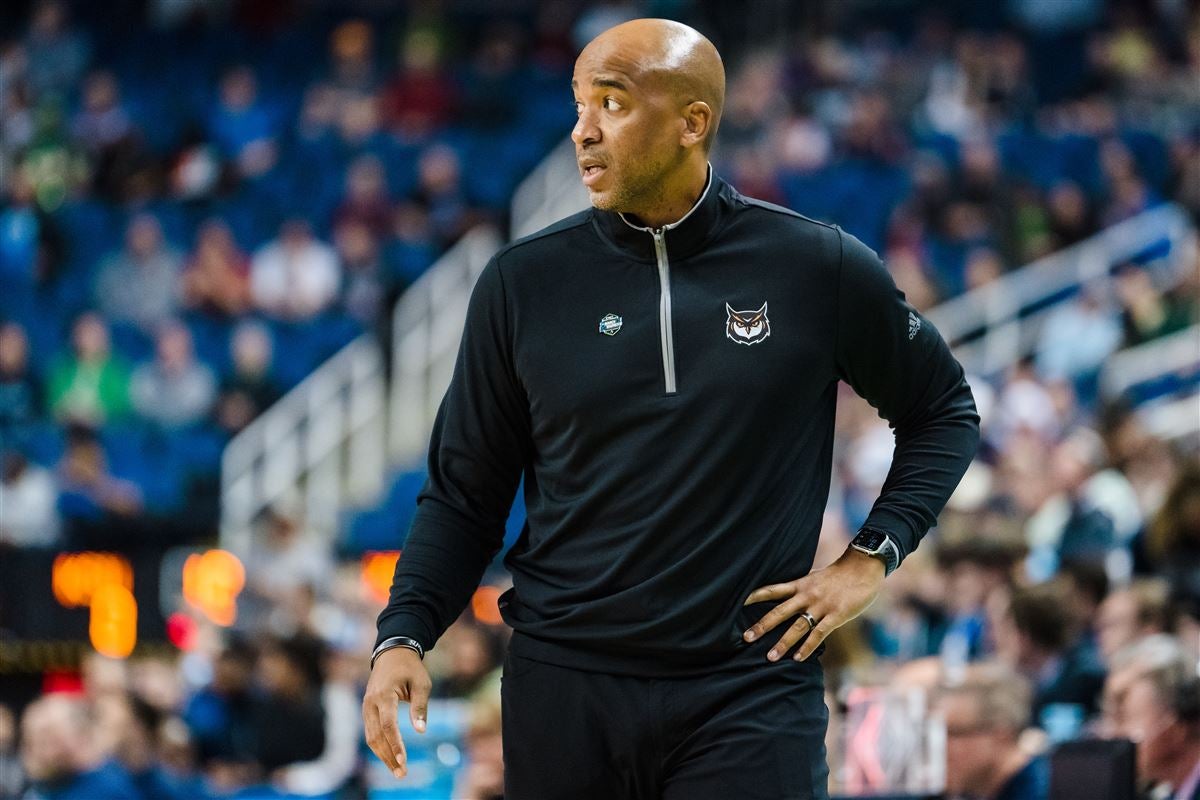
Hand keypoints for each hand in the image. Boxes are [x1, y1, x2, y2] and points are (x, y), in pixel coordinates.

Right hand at [362, 647, 431, 779]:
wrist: (392, 653)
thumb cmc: (410, 668)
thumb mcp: (421, 684)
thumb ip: (420, 707)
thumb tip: (421, 731)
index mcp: (384, 694)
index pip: (388, 725)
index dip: (395, 745)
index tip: (404, 761)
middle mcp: (371, 702)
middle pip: (377, 736)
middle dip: (389, 757)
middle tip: (402, 773)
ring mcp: (366, 706)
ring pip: (370, 737)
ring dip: (383, 755)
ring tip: (397, 770)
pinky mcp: (367, 710)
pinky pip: (370, 732)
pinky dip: (379, 746)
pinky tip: (390, 757)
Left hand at [741, 547, 885, 661]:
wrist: (863, 567)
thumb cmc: (840, 574)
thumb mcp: (816, 577)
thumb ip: (803, 588)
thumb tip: (790, 598)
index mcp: (801, 584)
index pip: (773, 589)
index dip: (755, 595)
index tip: (738, 603)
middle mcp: (806, 595)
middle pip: (779, 611)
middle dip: (762, 625)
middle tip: (746, 638)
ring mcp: (821, 606)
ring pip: (797, 626)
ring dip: (783, 643)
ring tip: (770, 657)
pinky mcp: (836, 615)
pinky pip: (818, 633)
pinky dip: (807, 647)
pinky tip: (797, 658)